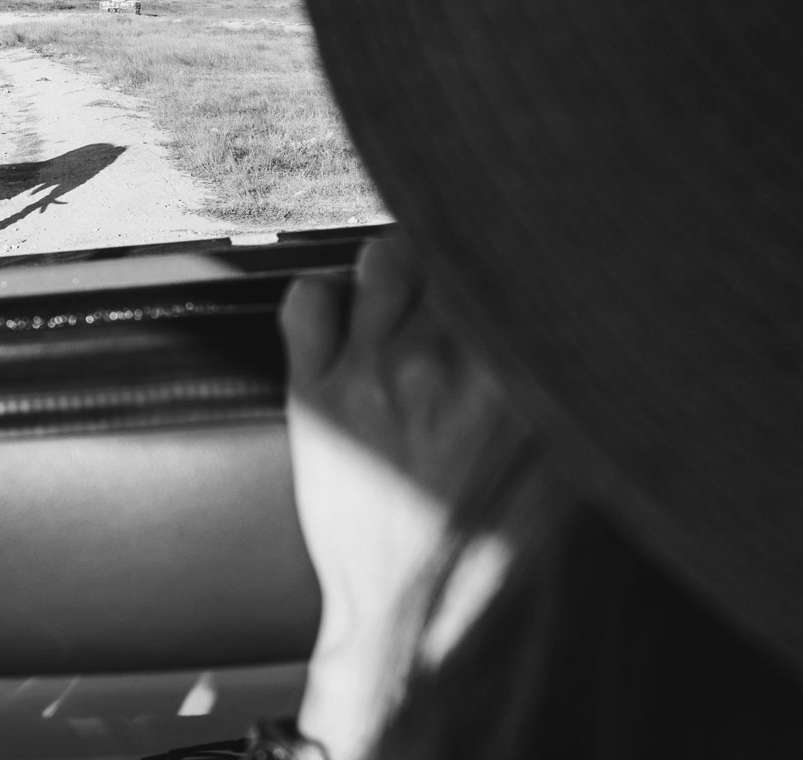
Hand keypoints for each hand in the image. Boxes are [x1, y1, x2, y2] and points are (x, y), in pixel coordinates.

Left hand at [280, 235, 523, 759]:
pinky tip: (340, 325)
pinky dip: (321, 300)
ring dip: (394, 271)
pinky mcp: (316, 392)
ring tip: (402, 303)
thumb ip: (560, 381)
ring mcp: (379, 371)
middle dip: (459, 261)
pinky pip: (307, 298)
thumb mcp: (567, 467)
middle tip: (456, 288)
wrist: (418, 624)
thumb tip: (560, 320)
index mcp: (526, 377)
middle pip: (453, 250)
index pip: (519, 264)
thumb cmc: (494, 555)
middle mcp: (450, 361)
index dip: (514, 253)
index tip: (513, 255)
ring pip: (383, 257)